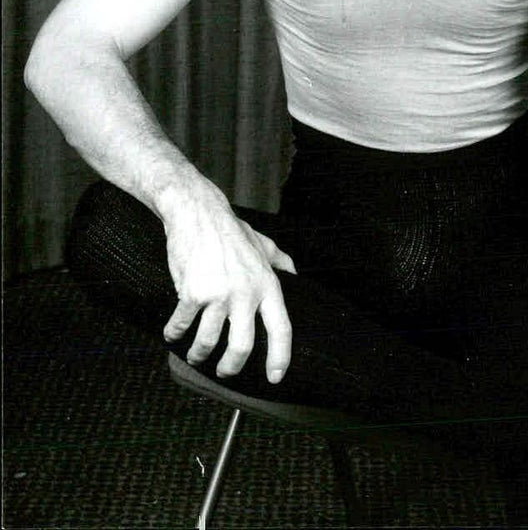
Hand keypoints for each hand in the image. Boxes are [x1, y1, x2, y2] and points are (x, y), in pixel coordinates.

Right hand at [162, 187, 295, 382]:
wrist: (198, 212)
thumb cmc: (231, 229)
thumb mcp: (262, 243)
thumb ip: (279, 260)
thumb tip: (294, 272)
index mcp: (267, 285)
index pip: (281, 328)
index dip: (280, 356)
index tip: (275, 377)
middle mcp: (246, 294)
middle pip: (242, 346)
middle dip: (231, 367)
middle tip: (225, 371)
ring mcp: (219, 294)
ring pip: (208, 342)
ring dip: (198, 354)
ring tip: (195, 355)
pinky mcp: (192, 293)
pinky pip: (181, 325)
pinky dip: (174, 334)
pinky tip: (171, 335)